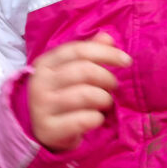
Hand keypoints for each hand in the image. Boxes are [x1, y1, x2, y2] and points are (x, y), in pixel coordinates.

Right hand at [28, 33, 131, 151]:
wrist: (41, 130)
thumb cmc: (62, 93)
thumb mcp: (70, 70)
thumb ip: (89, 52)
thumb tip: (107, 37)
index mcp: (45, 63)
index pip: (79, 50)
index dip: (106, 53)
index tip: (126, 61)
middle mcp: (40, 83)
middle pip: (85, 71)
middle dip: (107, 78)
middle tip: (113, 86)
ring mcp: (41, 107)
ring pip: (86, 95)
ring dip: (104, 99)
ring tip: (105, 102)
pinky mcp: (48, 129)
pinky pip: (83, 120)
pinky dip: (97, 118)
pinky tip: (96, 118)